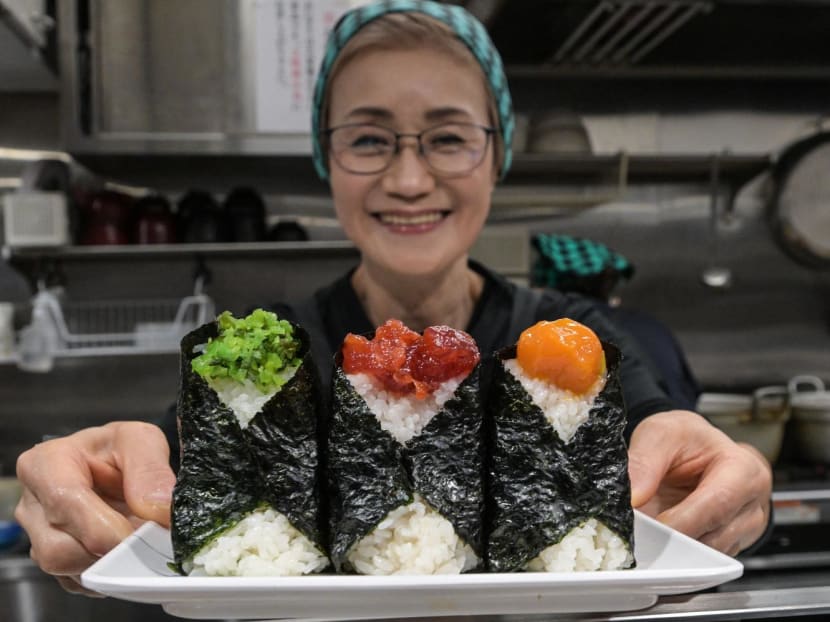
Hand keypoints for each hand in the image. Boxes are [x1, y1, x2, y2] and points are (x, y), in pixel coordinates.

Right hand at [15, 421, 174, 594]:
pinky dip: (109, 574)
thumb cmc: (119, 450)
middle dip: (108, 550)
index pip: (64, 502)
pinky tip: (126, 553)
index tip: (135, 534)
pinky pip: (78, 581)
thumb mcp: (141, 440)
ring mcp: (39, 537)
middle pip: (59, 548)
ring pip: (67, 569)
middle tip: (147, 539)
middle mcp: (33, 505)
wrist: (114, 465)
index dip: (102, 525)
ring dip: (111, 563)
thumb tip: (158, 508)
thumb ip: (150, 469)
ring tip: (139, 539)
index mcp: (45, 464)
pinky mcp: (56, 562)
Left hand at [627, 410, 771, 555]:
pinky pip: (705, 561)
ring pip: (709, 555)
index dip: (683, 519)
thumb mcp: (661, 433)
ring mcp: (744, 530)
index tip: (653, 525)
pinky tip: (662, 538)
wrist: (696, 449)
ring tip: (650, 531)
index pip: (717, 503)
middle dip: (675, 538)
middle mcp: (751, 504)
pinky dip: (681, 553)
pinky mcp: (729, 545)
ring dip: (676, 549)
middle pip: (715, 535)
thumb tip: (633, 495)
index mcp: (743, 470)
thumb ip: (644, 461)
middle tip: (643, 532)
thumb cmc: (687, 440)